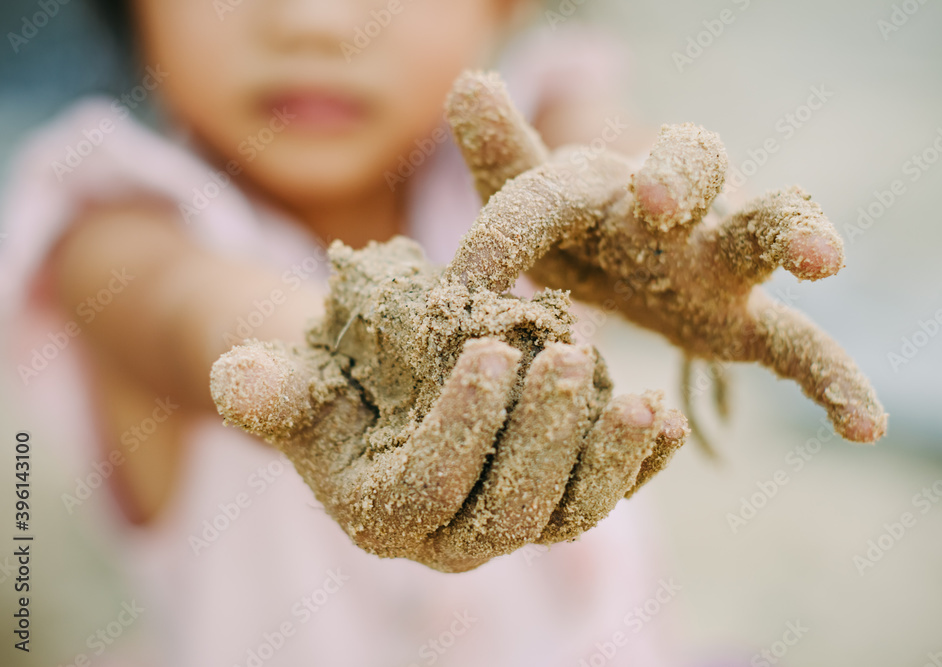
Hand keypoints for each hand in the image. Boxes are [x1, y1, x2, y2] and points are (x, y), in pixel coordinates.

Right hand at [210, 238, 686, 571]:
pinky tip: (666, 421)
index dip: (461, 429)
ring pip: (570, 514)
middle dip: (544, 437)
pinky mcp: (560, 496)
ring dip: (607, 459)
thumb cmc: (336, 384)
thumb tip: (238, 378)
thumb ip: (272, 388)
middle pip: (511, 510)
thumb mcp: (298, 381)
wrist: (383, 395)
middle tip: (565, 356)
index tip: (486, 353)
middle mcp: (455, 538)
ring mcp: (514, 521)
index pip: (430, 490)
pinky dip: (640, 464)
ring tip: (638, 400)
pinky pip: (607, 492)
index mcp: (385, 516)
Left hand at [443, 71, 886, 443]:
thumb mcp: (528, 207)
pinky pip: (802, 343)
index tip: (467, 290)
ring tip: (823, 259)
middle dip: (677, 175)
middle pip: (693, 160)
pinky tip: (867, 425)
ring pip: (764, 229)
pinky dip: (835, 378)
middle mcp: (671, 210)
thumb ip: (502, 157)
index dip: (507, 235)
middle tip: (653, 200)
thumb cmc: (571, 234)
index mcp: (601, 182)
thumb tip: (471, 85)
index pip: (553, 191)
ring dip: (793, 233)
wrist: (623, 266)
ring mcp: (718, 263)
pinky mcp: (746, 321)